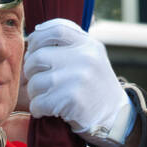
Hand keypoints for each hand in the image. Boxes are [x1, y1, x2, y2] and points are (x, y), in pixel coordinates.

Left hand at [23, 18, 135, 146]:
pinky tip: (45, 110)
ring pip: (35, 82)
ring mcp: (78, 78)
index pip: (56, 30)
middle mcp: (84, 57)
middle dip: (30, 70)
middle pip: (38, 57)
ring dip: (34, 93)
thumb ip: (70, 45)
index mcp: (88, 44)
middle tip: (35, 80)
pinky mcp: (72, 99)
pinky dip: (37, 109)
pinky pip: (38, 102)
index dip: (37, 39)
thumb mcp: (91, 58)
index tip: (32, 50)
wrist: (116, 117)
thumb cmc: (95, 87)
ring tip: (43, 97)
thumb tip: (35, 36)